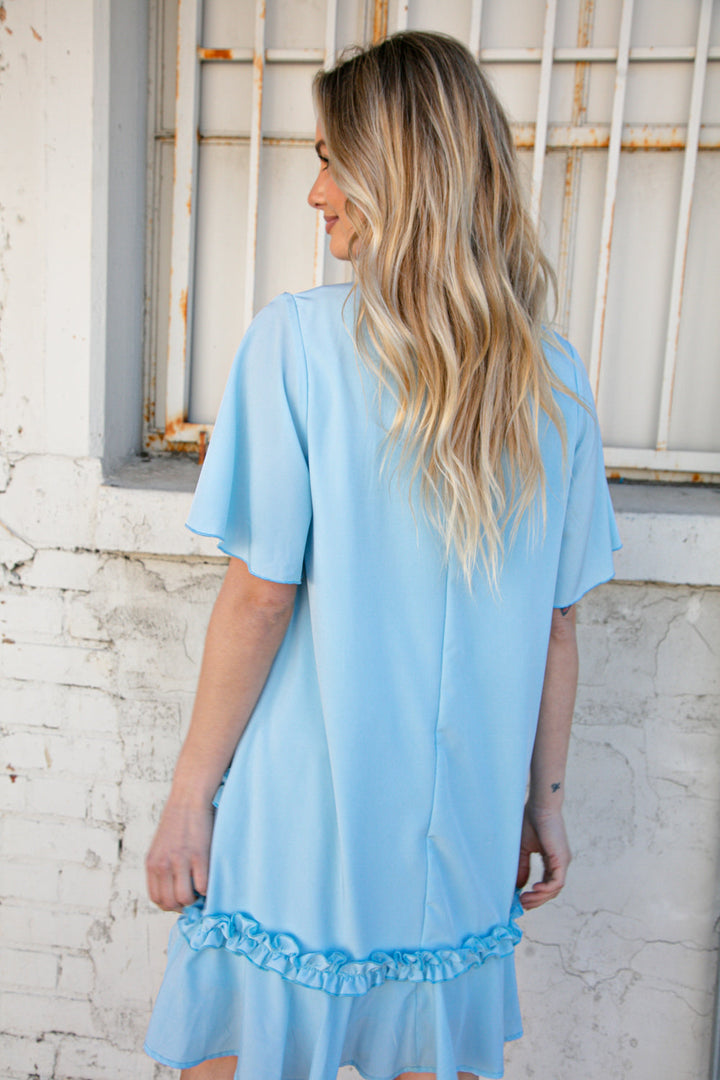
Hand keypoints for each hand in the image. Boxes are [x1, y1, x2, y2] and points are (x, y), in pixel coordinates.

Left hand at [145, 796, 213, 911]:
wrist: (189, 797)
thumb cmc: (180, 822)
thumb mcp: (162, 846)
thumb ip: (164, 867)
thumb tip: (175, 888)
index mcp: (152, 863)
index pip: (157, 898)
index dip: (171, 904)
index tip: (182, 899)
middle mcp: (162, 865)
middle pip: (169, 902)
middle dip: (184, 904)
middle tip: (195, 895)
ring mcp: (180, 861)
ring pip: (185, 898)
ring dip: (196, 898)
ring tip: (202, 887)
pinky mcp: (198, 855)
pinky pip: (203, 886)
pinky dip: (208, 888)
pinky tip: (210, 877)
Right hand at [516, 803, 570, 909]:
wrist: (539, 807)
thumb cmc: (530, 822)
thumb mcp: (523, 849)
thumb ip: (522, 867)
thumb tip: (518, 886)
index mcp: (553, 861)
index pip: (547, 885)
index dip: (535, 895)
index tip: (521, 900)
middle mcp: (560, 864)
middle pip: (551, 891)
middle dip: (536, 900)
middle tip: (522, 904)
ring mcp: (562, 862)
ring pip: (554, 889)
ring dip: (539, 897)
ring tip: (524, 900)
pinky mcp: (562, 860)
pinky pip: (557, 882)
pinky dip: (546, 889)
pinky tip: (533, 889)